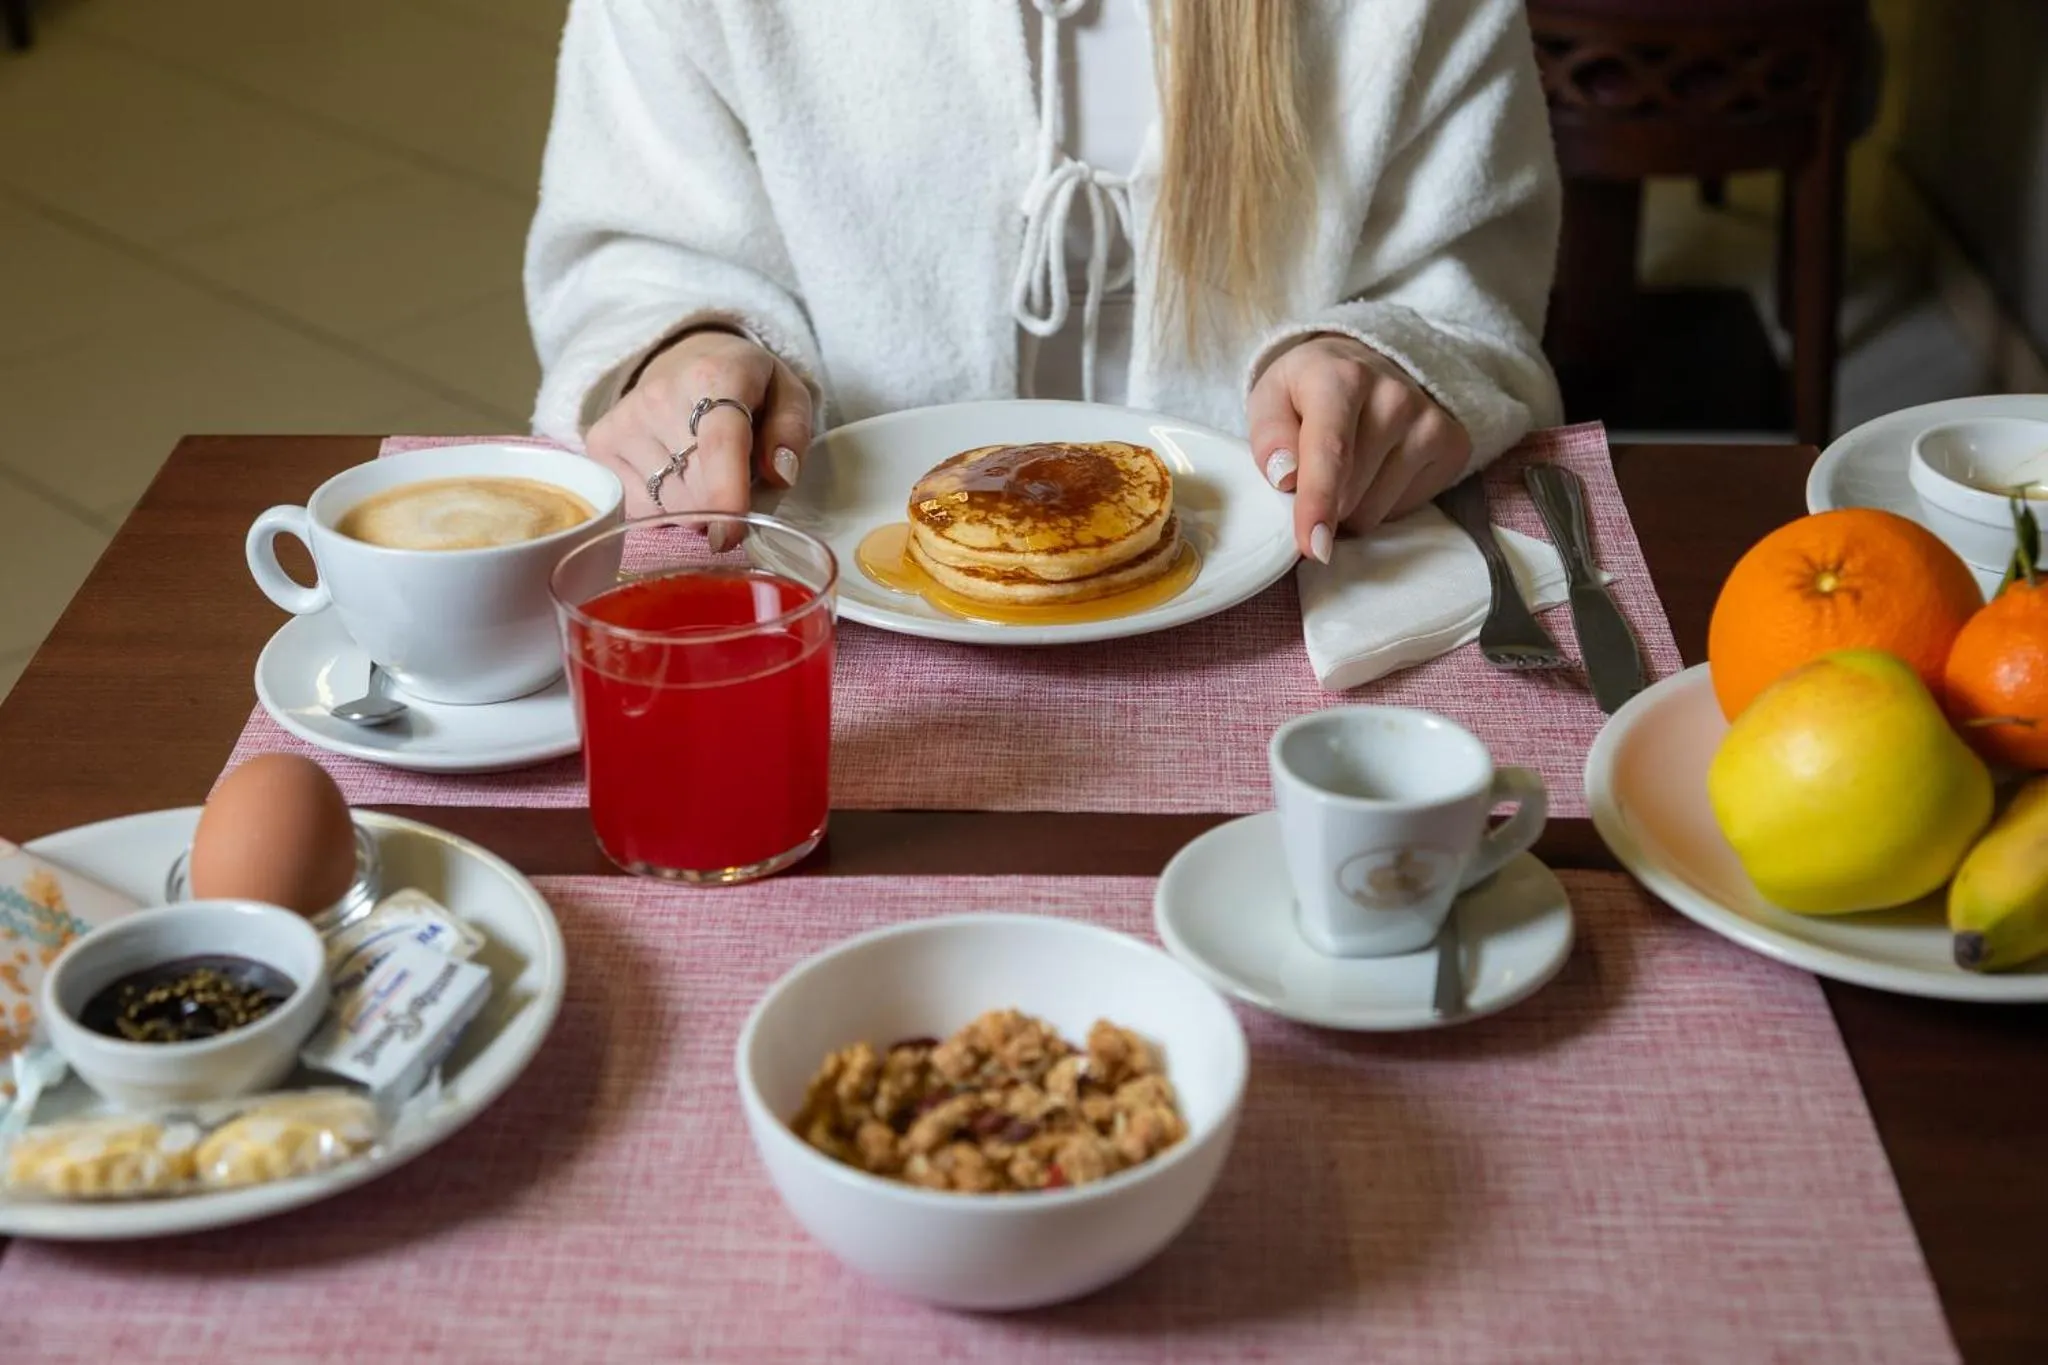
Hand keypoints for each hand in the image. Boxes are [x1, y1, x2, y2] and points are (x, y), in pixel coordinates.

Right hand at [587, 328, 814, 518]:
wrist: (684, 357)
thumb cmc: (745, 386)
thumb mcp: (788, 394)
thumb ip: (792, 431)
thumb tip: (780, 475)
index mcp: (716, 376)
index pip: (719, 443)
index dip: (725, 494)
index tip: (730, 536)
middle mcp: (660, 396)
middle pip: (696, 490)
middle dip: (722, 504)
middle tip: (733, 478)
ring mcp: (624, 421)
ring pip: (669, 507)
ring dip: (695, 508)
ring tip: (700, 471)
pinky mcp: (600, 444)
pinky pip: (640, 510)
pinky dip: (664, 509)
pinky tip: (672, 477)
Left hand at [1247, 334, 1471, 560]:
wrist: (1366, 365)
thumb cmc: (1309, 390)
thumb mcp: (1271, 397)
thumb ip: (1269, 435)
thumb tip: (1284, 477)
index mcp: (1343, 378)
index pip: (1332, 452)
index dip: (1318, 503)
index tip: (1313, 546)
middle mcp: (1395, 398)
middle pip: (1348, 495)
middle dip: (1321, 503)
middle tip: (1312, 472)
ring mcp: (1429, 424)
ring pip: (1373, 512)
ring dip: (1348, 508)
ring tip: (1346, 468)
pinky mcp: (1452, 447)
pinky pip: (1401, 512)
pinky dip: (1379, 505)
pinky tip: (1375, 470)